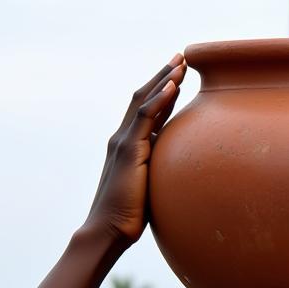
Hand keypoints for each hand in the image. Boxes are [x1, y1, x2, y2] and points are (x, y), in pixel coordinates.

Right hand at [83, 53, 185, 244]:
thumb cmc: (127, 218)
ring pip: (144, 102)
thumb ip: (159, 175)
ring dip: (163, 80)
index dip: (162, 92)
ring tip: (181, 62)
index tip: (178, 76)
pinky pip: (145, 119)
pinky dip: (159, 100)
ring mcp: (124, 143)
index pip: (147, 112)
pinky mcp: (128, 151)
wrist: (107, 231)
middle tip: (181, 57)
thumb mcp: (148, 190)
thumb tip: (179, 175)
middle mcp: (123, 139)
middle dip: (163, 76)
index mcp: (128, 147)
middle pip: (144, 98)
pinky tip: (173, 86)